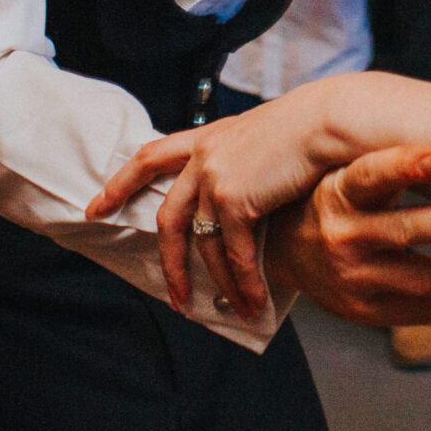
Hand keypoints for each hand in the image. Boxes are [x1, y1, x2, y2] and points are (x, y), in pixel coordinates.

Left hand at [90, 81, 430, 320]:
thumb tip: (254, 200)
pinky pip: (231, 252)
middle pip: (167, 215)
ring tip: (229, 311)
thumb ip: (250, 164)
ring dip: (216, 282)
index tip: (96, 205)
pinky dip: (243, 279)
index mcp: (210, 137)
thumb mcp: (271, 140)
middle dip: (166, 261)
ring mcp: (214, 176)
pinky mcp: (233, 198)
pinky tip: (254, 299)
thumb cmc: (319, 128)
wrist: (335, 119)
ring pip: (201, 242)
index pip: (151, 155)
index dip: (121, 182)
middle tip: (169, 295)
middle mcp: (205, 155)